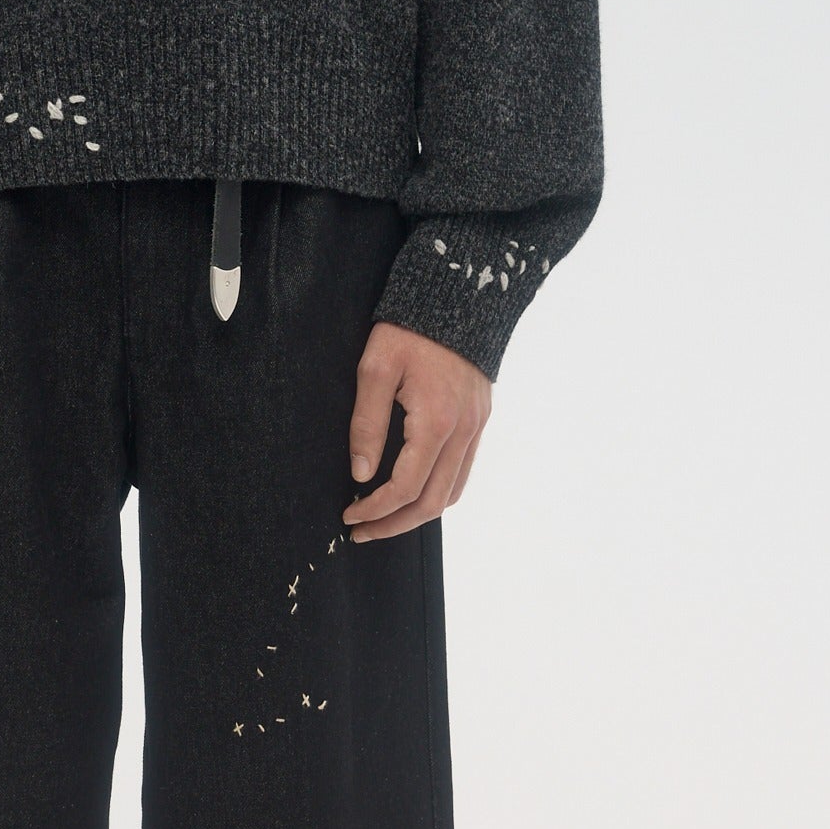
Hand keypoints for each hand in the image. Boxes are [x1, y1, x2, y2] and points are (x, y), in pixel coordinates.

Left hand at [341, 321, 490, 540]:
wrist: (457, 297)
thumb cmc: (410, 330)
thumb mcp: (376, 368)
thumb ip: (367, 423)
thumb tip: (360, 473)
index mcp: (436, 423)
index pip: (405, 488)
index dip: (375, 510)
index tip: (349, 515)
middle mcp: (463, 433)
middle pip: (432, 502)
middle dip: (395, 524)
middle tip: (363, 531)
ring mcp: (476, 428)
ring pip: (452, 492)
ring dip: (419, 513)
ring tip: (386, 518)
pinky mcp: (479, 420)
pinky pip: (463, 471)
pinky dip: (439, 491)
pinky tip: (416, 489)